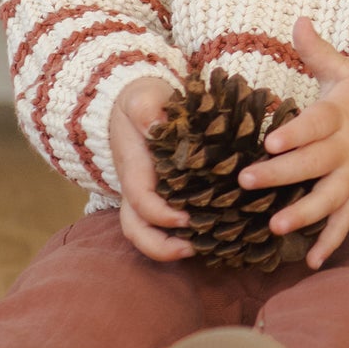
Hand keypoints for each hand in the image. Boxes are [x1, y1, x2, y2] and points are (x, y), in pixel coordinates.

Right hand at [109, 74, 190, 261]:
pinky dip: (183, 235)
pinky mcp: (165, 196)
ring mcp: (149, 195)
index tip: (185, 218)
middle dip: (160, 246)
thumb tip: (155, 123)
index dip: (160, 214)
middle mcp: (138, 189)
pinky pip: (166, 223)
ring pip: (147, 232)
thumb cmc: (143, 101)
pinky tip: (214, 236)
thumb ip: (145, 107)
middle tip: (192, 249)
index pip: (140, 199)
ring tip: (202, 250)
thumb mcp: (142, 97)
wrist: (140, 104)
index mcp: (135, 168)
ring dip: (169, 248)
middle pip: (137, 229)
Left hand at [237, 17, 348, 268]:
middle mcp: (345, 150)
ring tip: (275, 226)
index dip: (295, 132)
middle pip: (314, 164)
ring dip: (304, 214)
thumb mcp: (346, 71)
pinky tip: (311, 262)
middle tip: (245, 181)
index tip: (270, 140)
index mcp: (339, 117)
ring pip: (329, 199)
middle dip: (281, 174)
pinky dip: (331, 243)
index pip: (316, 124)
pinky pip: (345, 223)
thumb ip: (317, 51)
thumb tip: (298, 20)